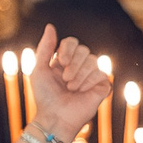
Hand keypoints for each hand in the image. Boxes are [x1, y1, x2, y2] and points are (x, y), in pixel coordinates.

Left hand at [24, 24, 112, 142]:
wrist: (55, 117)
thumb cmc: (45, 96)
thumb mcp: (39, 68)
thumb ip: (45, 47)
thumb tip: (51, 26)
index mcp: (65, 61)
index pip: (72, 42)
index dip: (68, 48)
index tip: (61, 61)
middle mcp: (79, 67)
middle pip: (84, 49)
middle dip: (73, 64)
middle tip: (65, 80)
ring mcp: (92, 77)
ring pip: (93, 61)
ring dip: (79, 75)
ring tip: (71, 88)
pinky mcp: (102, 86)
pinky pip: (101, 74)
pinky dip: (89, 82)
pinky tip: (81, 92)